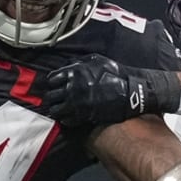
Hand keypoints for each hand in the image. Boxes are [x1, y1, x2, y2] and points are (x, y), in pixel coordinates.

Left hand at [43, 54, 180, 125]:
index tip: (56, 85)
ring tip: (61, 109)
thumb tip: (67, 65)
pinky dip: (66, 119)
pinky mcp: (83, 116)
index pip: (51, 79)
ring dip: (57, 109)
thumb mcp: (97, 61)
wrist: (129, 93)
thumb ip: (79, 63)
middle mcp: (72, 88)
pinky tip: (70, 116)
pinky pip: (66, 120)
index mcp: (74, 72)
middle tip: (57, 98)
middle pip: (50, 96)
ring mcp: (76, 104)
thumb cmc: (116, 75)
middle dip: (53, 97)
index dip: (53, 82)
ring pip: (55, 110)